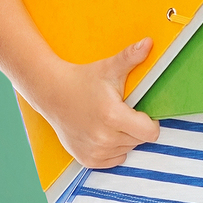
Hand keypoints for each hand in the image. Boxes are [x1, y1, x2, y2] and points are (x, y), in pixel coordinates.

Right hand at [33, 38, 162, 168]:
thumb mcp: (109, 67)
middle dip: (136, 127)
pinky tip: (103, 132)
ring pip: (127, 149)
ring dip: (124, 138)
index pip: (150, 132)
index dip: (150, 122)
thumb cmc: (83, 79)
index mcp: (113, 116)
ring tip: (110, 120)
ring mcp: (94, 151)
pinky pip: (114, 159)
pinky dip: (113, 149)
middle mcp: (103, 138)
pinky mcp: (86, 159)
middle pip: (139, 140)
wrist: (52, 92)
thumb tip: (149, 42)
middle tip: (122, 111)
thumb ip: (132, 57)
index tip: (141, 111)